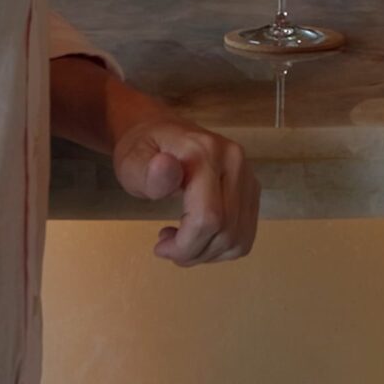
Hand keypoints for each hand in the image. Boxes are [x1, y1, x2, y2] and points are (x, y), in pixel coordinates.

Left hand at [111, 117, 259, 265]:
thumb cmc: (142, 151)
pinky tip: (199, 235)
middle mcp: (234, 161)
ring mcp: (247, 175)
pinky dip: (221, 247)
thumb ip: (147, 172)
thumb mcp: (131, 162)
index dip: (186, 245)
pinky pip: (245, 234)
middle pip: (226, 230)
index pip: (209, 216)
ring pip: (238, 237)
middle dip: (194, 252)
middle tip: (168, 248)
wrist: (160, 131)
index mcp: (205, 152)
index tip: (160, 247)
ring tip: (181, 240)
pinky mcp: (251, 189)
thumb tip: (167, 169)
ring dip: (207, 252)